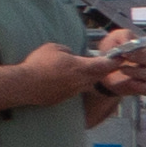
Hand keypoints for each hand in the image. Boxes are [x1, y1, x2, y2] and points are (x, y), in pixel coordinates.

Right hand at [7, 41, 123, 107]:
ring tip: (77, 71)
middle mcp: (82, 81)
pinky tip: (61, 80)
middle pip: (99, 76)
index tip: (120, 57)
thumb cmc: (39, 64)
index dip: (115, 61)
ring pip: (87, 84)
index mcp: (81, 67)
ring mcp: (73, 91)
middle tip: (102, 63)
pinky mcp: (64, 98)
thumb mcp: (54, 48)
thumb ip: (68, 51)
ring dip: (87, 78)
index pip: (106, 65)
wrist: (25, 84)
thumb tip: (72, 56)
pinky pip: (74, 90)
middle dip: (102, 69)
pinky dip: (73, 85)